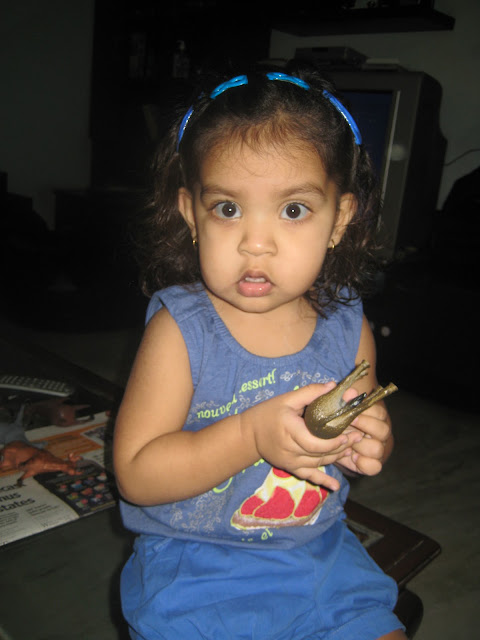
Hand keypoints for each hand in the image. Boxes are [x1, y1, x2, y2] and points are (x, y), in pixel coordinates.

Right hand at [240, 383, 363, 490]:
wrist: (248, 434)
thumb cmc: (268, 413)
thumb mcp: (287, 399)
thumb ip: (311, 392)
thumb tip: (334, 386)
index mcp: (289, 429)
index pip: (315, 441)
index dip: (333, 441)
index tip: (348, 433)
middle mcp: (290, 449)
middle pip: (320, 453)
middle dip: (341, 447)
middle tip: (357, 438)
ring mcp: (289, 462)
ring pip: (318, 463)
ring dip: (336, 457)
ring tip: (351, 448)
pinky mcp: (290, 468)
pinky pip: (308, 476)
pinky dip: (322, 481)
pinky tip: (335, 485)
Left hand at [335, 389, 391, 475]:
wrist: (328, 443)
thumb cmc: (334, 421)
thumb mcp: (336, 409)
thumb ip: (343, 400)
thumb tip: (350, 391)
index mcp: (373, 416)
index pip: (379, 412)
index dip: (366, 413)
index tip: (351, 414)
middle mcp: (378, 432)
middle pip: (383, 430)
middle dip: (365, 428)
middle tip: (348, 426)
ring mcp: (376, 448)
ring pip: (378, 449)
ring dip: (361, 446)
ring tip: (347, 444)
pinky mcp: (371, 464)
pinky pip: (375, 467)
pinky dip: (364, 464)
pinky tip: (353, 458)